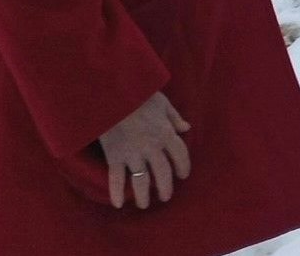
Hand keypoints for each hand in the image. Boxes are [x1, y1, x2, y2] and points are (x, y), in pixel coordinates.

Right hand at [97, 91, 191, 209]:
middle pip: (162, 172)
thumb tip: (186, 128)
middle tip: (165, 197)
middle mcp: (152, 147)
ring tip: (145, 204)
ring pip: (141, 179)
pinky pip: (116, 178)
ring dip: (143, 194)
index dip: (183, 167)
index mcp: (166, 133)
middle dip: (165, 187)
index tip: (183, 176)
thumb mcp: (163, 103)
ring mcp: (133, 154)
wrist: (112, 94)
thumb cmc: (139, 95)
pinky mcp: (115, 156)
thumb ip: (174, 117)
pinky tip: (118, 204)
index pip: (180, 155)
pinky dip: (116, 192)